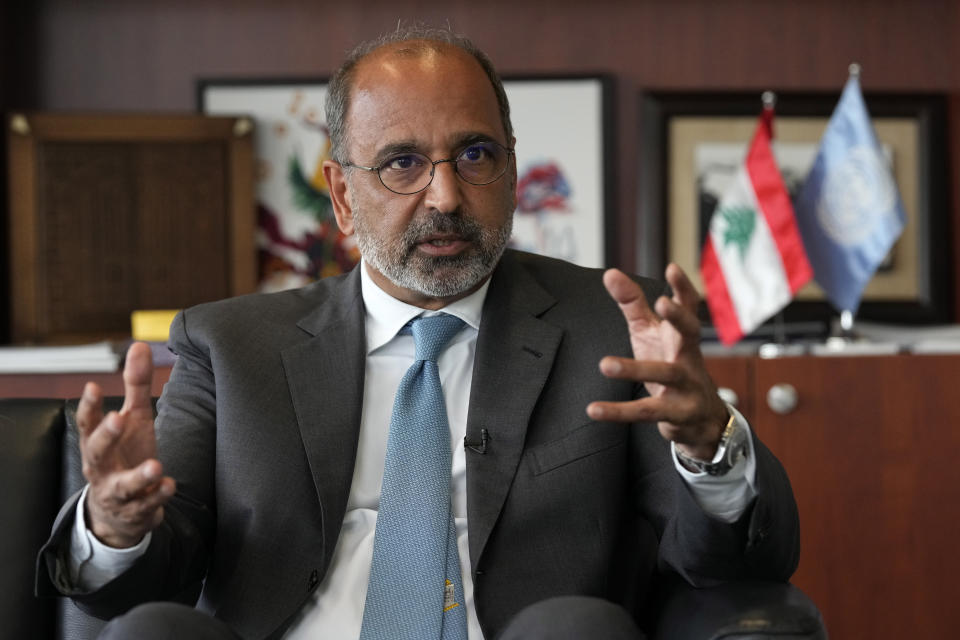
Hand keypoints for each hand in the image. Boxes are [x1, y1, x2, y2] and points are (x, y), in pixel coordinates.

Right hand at [77, 342, 174, 547]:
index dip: (88, 406)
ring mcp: (117, 492)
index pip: (87, 423)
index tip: (92, 386)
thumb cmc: (126, 455)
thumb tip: (140, 345)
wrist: (120, 512)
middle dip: (106, 435)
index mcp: (98, 443)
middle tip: (117, 418)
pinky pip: (146, 506)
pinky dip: (158, 497)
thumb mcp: (133, 419)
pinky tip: (169, 485)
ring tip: (156, 465)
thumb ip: (136, 385)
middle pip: (96, 452)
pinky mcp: (136, 512)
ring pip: (123, 486)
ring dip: (138, 476)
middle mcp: (101, 468)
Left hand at [586, 264, 728, 459]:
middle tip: (662, 302)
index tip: (672, 268)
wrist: (701, 419)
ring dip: (635, 369)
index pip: (688, 307)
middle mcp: (690, 357)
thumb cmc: (671, 363)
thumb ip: (632, 304)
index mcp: (683, 336)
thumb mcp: (650, 333)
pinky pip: (646, 412)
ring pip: (664, 375)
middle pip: (691, 334)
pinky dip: (618, 411)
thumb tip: (609, 272)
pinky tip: (593, 409)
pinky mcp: (676, 414)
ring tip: (604, 364)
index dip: (682, 288)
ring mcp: (687, 387)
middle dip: (680, 318)